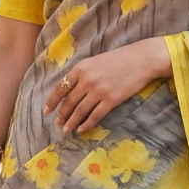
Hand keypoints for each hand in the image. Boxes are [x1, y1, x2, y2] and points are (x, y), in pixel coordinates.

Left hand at [44, 38, 169, 134]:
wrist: (142, 59)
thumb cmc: (120, 58)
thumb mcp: (96, 61)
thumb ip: (83, 73)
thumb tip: (71, 90)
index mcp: (81, 68)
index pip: (61, 88)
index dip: (52, 101)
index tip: (47, 111)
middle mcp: (87, 80)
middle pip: (69, 102)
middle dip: (61, 115)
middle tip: (57, 124)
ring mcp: (99, 91)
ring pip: (80, 111)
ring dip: (71, 122)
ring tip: (66, 130)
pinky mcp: (111, 100)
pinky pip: (95, 116)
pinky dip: (86, 124)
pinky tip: (81, 130)